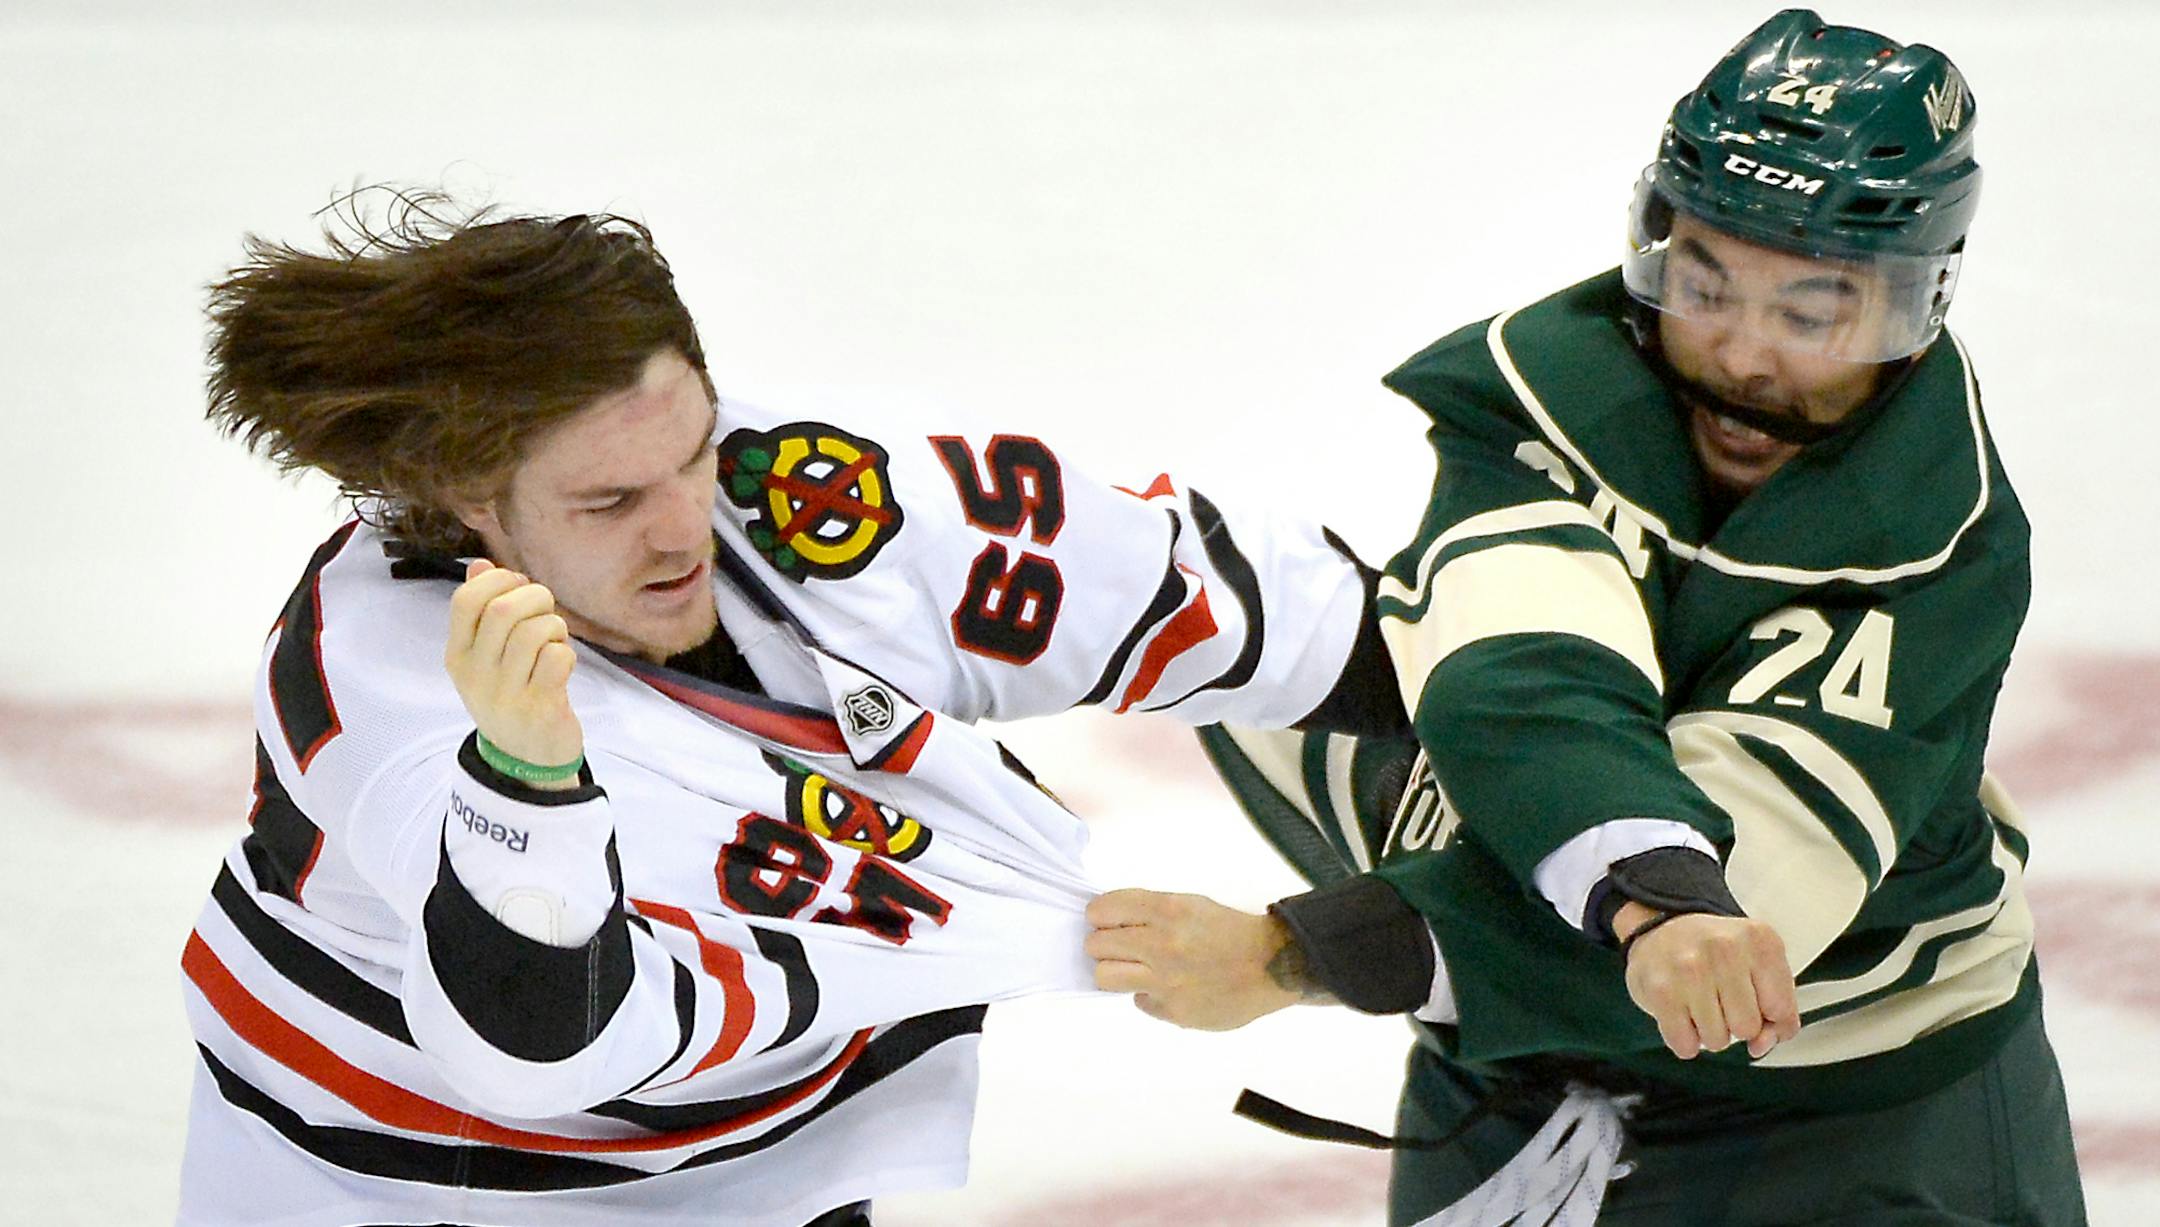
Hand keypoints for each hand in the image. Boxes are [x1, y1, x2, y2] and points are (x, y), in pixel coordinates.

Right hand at [444, 559, 583, 779]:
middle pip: (505, 610)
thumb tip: (480, 564)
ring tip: (555, 640)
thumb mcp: (484, 658)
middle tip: (546, 612)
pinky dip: (567, 652)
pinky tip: (562, 665)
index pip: (466, 600)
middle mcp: (476, 674)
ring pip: (534, 632)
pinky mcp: (539, 708)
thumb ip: (482, 612)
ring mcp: (506, 693)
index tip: (518, 586)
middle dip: (535, 597)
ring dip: (554, 626)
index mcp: (458, 655)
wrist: (525, 759)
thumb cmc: (510, 693)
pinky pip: (557, 658)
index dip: (498, 580)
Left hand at [1085, 888, 1304, 1030]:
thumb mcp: (1190, 905)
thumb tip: (1111, 922)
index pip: (1103, 910)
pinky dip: (1149, 994)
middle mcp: (1161, 945)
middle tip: (1116, 947)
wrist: (1272, 965)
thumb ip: (1151, 912)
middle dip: (1101, 944)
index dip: (1098, 916)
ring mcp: (1165, 981)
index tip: (1102, 921)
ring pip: (1104, 977)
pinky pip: (1139, 1001)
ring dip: (1114, 971)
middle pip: (1096, 946)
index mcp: (1167, 911)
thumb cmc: (1229, 930)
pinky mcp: (1173, 1011)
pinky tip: (1169, 988)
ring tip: (1132, 969)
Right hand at [1616, 902, 1800, 1060]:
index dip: (1770, 1019)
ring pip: (1717, 1040)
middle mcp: (1725, 949)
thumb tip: (1760, 1045)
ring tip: (1700, 1003)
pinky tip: (1682, 1014)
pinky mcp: (1661, 990)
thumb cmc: (1714, 953)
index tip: (1757, 1006)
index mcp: (1759, 940)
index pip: (1781, 1009)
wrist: (1658, 928)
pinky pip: (1685, 1044)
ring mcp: (1690, 968)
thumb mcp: (1758, 965)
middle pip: (1748, 1028)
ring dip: (1709, 1032)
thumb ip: (1777, 1010)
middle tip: (1722, 1000)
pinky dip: (1685, 1040)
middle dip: (1736, 1024)